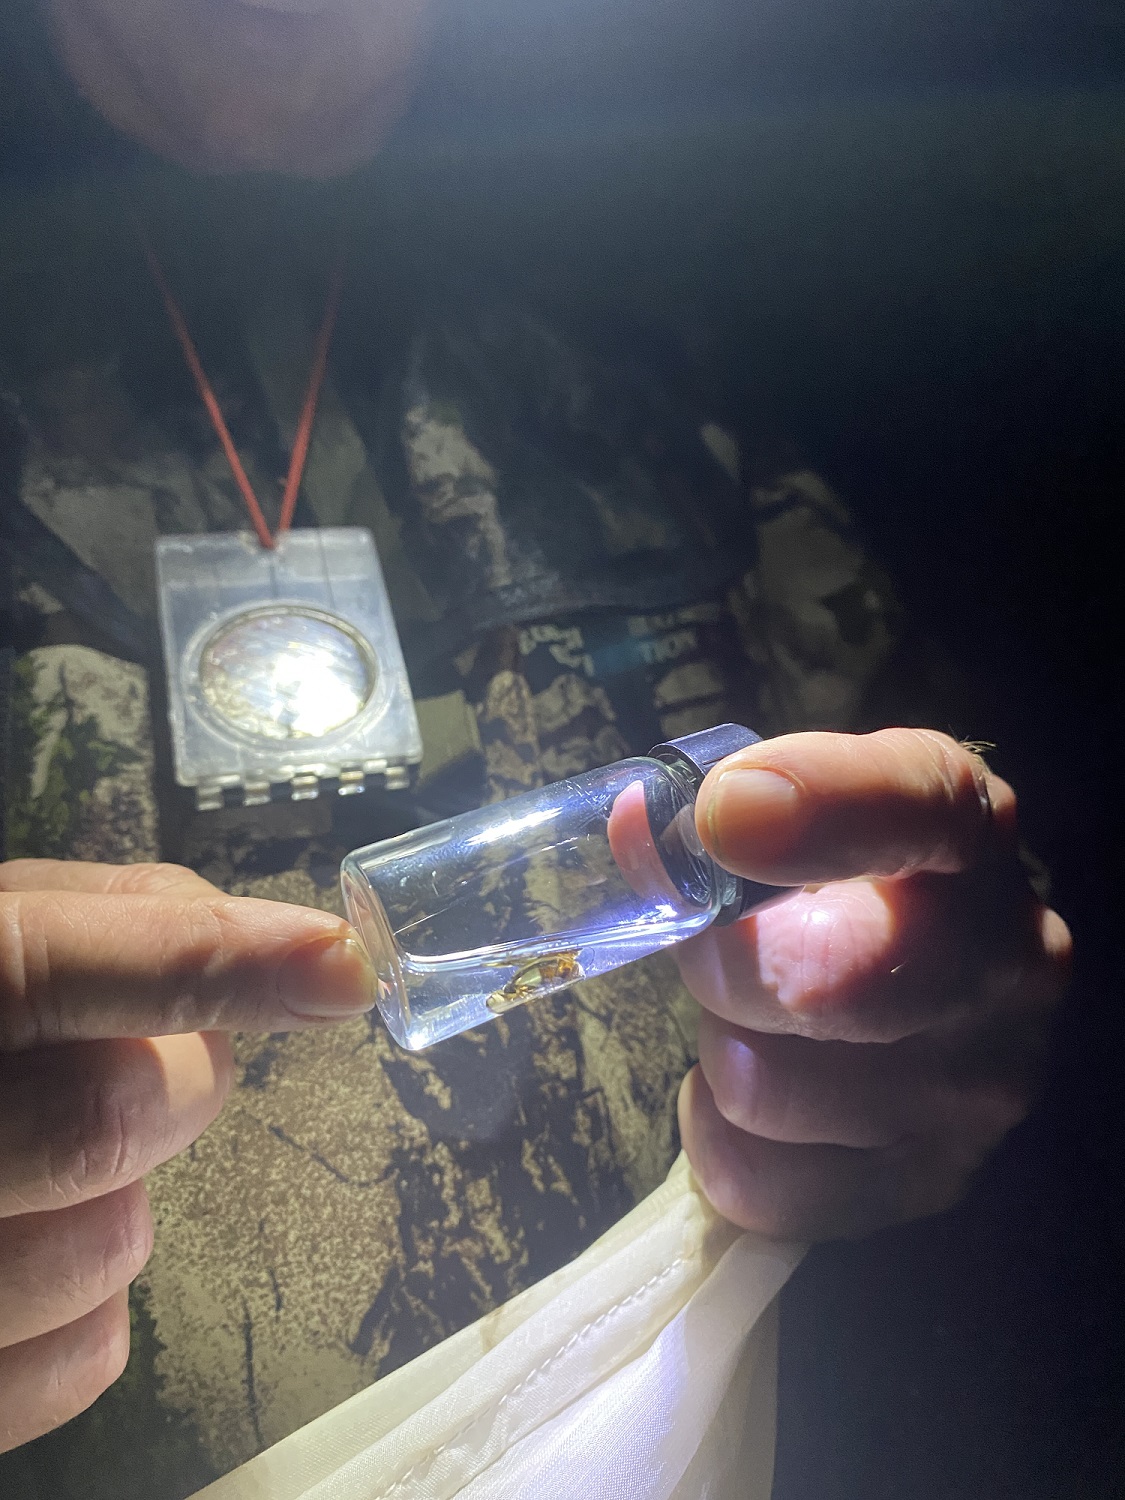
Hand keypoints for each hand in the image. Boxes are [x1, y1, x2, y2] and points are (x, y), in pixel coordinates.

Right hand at [0, 860, 375, 1452]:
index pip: (44, 968)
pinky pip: (88, 1356)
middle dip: (182, 1079)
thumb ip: (109, 918)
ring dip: (127, 1190)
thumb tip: (274, 943)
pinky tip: (39, 1236)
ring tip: (53, 1157)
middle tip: (160, 1055)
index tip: (338, 965)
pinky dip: (97, 1295)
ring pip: (112, 1247)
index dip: (203, 962)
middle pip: (107, 1117)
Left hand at [676, 729, 1070, 1240]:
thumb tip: (638, 830)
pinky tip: (753, 1093)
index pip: (919, 803)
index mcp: (971, 826)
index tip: (725, 815)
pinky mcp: (930, 1182)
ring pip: (765, 1087)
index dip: (816, 806)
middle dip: (724, 963)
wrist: (928, 987)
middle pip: (825, 982)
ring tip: (751, 1021)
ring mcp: (981, 1085)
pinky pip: (755, 1179)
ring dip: (722, 1049)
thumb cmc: (845, 885)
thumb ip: (722, 810)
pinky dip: (719, 1135)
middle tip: (707, 950)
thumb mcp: (803, 815)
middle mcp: (1008, 957)